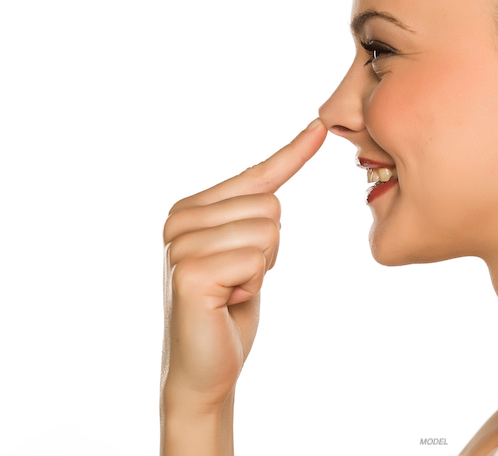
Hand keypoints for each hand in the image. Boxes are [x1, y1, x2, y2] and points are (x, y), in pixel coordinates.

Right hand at [161, 119, 325, 415]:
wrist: (204, 369)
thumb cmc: (227, 309)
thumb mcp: (245, 253)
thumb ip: (251, 213)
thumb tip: (278, 180)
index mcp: (190, 209)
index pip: (254, 176)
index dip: (291, 155)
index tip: (319, 129)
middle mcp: (178, 219)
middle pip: (270, 205)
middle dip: (268, 251)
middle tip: (238, 281)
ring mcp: (180, 244)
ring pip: (268, 231)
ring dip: (261, 270)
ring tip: (231, 291)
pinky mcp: (190, 271)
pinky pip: (256, 259)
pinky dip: (253, 286)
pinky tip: (226, 303)